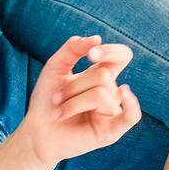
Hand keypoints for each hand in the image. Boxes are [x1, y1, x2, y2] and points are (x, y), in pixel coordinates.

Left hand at [18, 35, 141, 166]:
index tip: (91, 54)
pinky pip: (132, 116)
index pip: (120, 56)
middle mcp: (110, 91)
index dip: (110, 51)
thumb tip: (97, 38)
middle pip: (103, 75)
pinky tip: (123, 94)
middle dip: (74, 86)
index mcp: (100, 75)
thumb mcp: (55, 67)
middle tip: (57, 98)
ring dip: (74, 102)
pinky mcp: (112, 130)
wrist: (37, 131)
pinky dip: (131, 104)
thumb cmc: (47, 99)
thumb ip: (73, 48)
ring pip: (102, 94)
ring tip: (60, 112)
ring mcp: (112, 111)